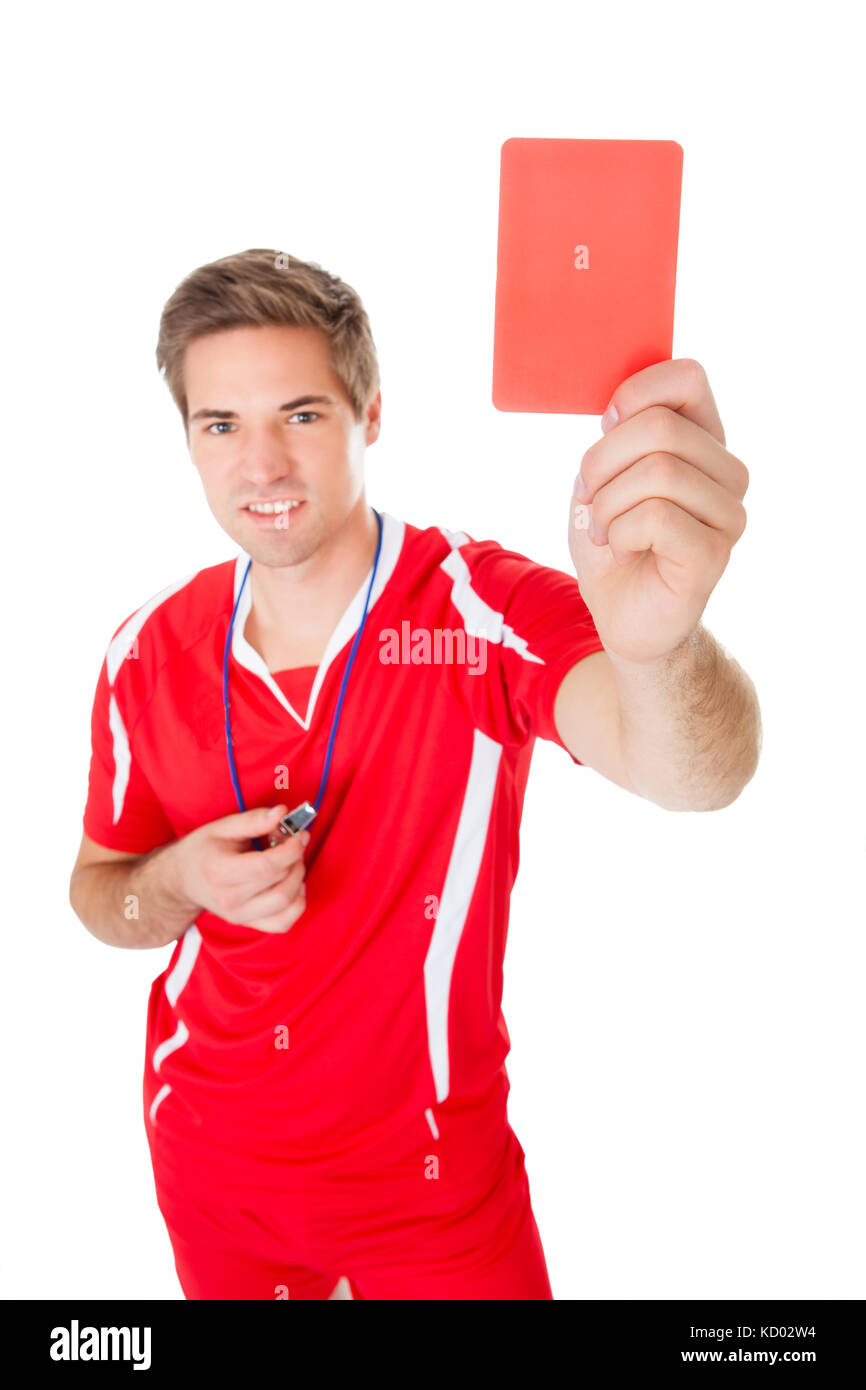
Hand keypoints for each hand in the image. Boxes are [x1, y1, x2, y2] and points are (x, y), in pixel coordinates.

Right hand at [168, 804, 309, 933]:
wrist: (181, 880)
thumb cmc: (202, 851)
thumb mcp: (221, 827)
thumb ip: (253, 820)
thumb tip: (282, 813)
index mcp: (221, 873)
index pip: (268, 867)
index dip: (292, 850)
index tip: (300, 834)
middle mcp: (231, 900)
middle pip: (281, 884)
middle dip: (296, 860)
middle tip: (292, 844)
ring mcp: (240, 916)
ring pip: (287, 904)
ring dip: (298, 879)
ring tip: (291, 863)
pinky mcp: (248, 923)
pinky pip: (283, 923)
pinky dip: (296, 904)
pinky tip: (291, 886)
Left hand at [569, 358, 748, 664]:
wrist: (620, 614)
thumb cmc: (612, 542)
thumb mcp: (602, 476)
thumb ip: (616, 435)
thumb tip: (620, 408)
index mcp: (703, 441)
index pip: (687, 377)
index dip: (635, 393)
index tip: (605, 427)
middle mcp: (726, 473)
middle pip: (660, 425)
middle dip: (601, 462)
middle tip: (589, 498)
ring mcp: (727, 514)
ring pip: (658, 470)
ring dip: (607, 504)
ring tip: (606, 531)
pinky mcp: (714, 554)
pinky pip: (656, 517)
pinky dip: (620, 533)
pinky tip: (624, 551)